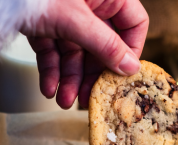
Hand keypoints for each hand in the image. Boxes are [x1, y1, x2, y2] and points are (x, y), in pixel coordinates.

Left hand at [22, 0, 148, 108]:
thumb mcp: (75, 20)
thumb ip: (105, 45)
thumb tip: (131, 68)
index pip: (133, 24)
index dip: (129, 52)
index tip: (121, 77)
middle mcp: (90, 4)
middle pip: (101, 46)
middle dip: (90, 75)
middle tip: (88, 99)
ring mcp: (67, 14)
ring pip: (75, 53)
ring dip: (69, 79)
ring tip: (62, 101)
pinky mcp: (44, 23)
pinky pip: (53, 51)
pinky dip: (51, 70)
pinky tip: (48, 88)